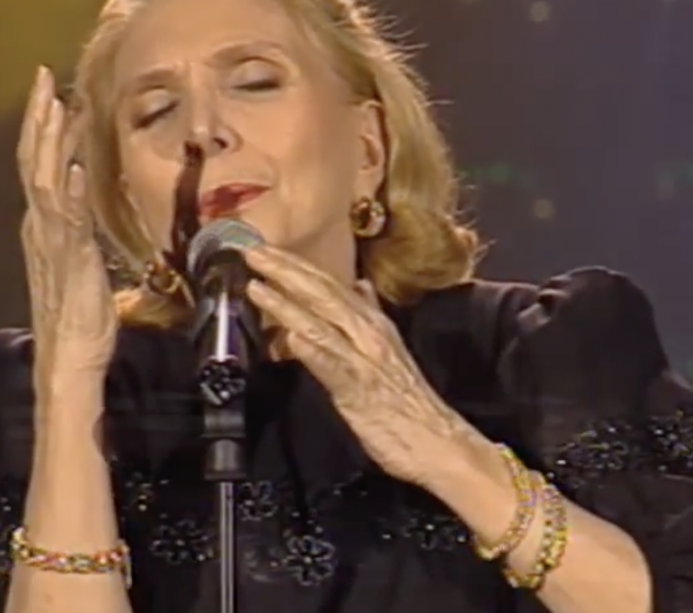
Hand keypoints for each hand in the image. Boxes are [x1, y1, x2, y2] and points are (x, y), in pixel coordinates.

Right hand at [17, 66, 117, 397]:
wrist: (69, 355)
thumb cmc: (79, 314)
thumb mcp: (81, 263)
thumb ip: (78, 231)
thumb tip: (84, 205)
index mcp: (44, 226)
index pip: (41, 165)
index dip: (46, 129)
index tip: (54, 95)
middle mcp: (41, 227)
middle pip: (35, 161)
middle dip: (39, 118)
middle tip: (43, 77)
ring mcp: (51, 242)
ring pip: (45, 180)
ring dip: (51, 141)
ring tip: (56, 105)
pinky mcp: (69, 260)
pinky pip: (67, 221)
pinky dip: (69, 194)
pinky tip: (75, 169)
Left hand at [244, 245, 476, 487]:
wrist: (439, 442)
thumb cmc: (408, 401)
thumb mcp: (389, 347)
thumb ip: (370, 315)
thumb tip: (360, 286)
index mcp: (373, 323)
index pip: (329, 285)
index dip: (296, 264)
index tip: (266, 249)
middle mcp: (368, 333)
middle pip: (323, 294)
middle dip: (285, 271)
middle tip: (253, 252)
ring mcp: (363, 360)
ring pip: (321, 323)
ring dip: (286, 303)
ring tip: (257, 287)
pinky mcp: (359, 390)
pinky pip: (332, 366)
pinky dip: (312, 350)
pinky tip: (291, 338)